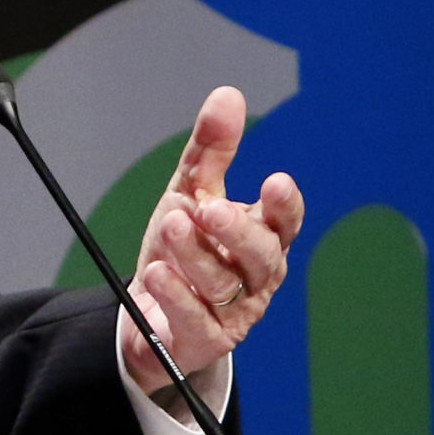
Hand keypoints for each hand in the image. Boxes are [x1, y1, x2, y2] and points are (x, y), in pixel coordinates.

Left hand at [122, 86, 303, 400]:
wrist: (148, 312)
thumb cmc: (184, 247)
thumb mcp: (192, 193)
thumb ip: (210, 151)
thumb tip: (228, 94)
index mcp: (261, 237)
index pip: (285, 223)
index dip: (284, 207)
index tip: (275, 183)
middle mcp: (255, 276)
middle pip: (261, 256)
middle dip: (237, 231)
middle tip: (209, 209)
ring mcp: (234, 312)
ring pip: (222, 283)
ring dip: (194, 254)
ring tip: (170, 225)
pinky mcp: (206, 340)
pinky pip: (195, 318)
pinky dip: (176, 295)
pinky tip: (157, 273)